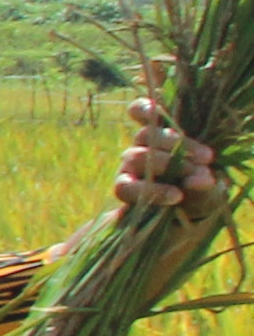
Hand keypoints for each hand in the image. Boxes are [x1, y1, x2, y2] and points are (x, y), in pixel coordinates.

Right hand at [115, 91, 223, 215]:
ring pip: (136, 156)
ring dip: (167, 164)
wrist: (180, 227)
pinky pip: (127, 187)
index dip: (143, 108)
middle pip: (146, 134)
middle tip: (207, 158)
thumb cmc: (200, 198)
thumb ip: (207, 184)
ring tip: (194, 178)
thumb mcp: (211, 190)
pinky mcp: (124, 191)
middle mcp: (142, 149)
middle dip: (177, 144)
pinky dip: (153, 191)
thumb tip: (200, 178)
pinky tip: (175, 196)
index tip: (156, 109)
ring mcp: (129, 170)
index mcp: (162, 138)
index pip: (142, 113)